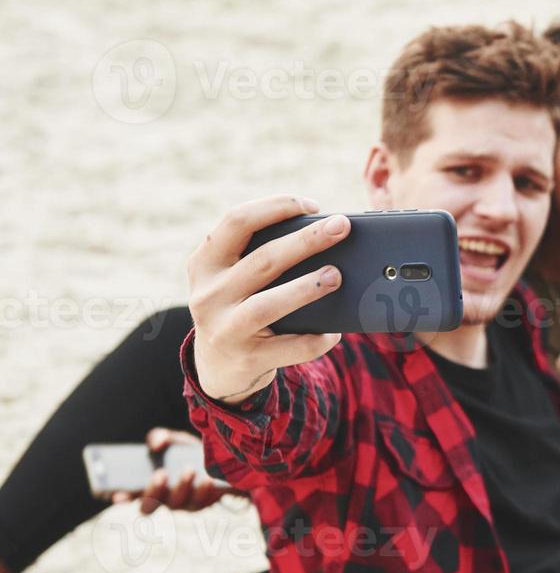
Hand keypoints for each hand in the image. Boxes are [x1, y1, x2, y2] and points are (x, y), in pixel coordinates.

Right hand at [115, 429, 239, 514]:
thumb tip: (156, 443)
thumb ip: (161, 437)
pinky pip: (202, 501)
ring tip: (189, 469)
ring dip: (182, 486)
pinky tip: (208, 479)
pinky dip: (205, 489)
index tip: (117, 494)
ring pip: (178, 503)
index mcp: (146, 485)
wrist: (219, 459)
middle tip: (161, 474)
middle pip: (149, 506)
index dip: (121, 497)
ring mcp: (182, 504)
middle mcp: (161, 499)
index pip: (128, 497)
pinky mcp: (203, 503)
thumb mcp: (173, 440)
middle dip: (154, 491)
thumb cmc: (186, 451)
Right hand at [187, 195, 349, 403]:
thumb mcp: (233, 279)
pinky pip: (289, 347)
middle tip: (341, 226)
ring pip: (268, 304)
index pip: (236, 222)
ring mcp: (225, 329)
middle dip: (306, 240)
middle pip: (263, 259)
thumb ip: (260, 257)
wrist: (218, 368)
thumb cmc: (238, 307)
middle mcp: (209, 294)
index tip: (311, 205)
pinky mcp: (247, 359)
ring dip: (306, 287)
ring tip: (337, 275)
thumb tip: (324, 236)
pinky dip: (315, 338)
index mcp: (205, 263)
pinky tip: (334, 331)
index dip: (275, 207)